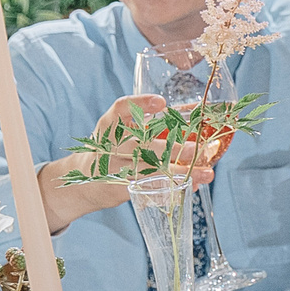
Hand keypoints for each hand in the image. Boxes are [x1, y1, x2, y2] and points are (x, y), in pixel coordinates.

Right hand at [40, 95, 210, 229]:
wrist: (82, 180)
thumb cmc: (113, 149)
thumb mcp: (122, 131)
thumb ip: (151, 123)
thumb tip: (195, 113)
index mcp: (110, 125)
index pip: (121, 108)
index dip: (140, 103)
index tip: (161, 102)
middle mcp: (109, 144)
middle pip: (141, 145)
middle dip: (171, 148)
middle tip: (196, 148)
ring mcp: (113, 168)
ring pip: (150, 170)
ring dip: (181, 172)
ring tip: (207, 173)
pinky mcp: (118, 187)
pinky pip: (148, 188)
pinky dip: (172, 188)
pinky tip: (192, 186)